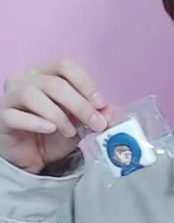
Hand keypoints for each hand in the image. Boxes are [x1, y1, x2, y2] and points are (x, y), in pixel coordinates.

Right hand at [0, 58, 109, 173]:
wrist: (33, 157)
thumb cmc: (56, 133)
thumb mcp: (82, 123)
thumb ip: (98, 115)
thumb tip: (113, 111)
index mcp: (46, 73)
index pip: (65, 65)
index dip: (85, 83)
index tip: (101, 104)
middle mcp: (25, 79)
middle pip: (54, 83)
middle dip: (80, 105)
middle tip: (95, 123)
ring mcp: (10, 97)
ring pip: (32, 94)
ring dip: (58, 115)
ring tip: (70, 132)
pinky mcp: (1, 117)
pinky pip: (14, 115)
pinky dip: (36, 122)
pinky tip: (50, 130)